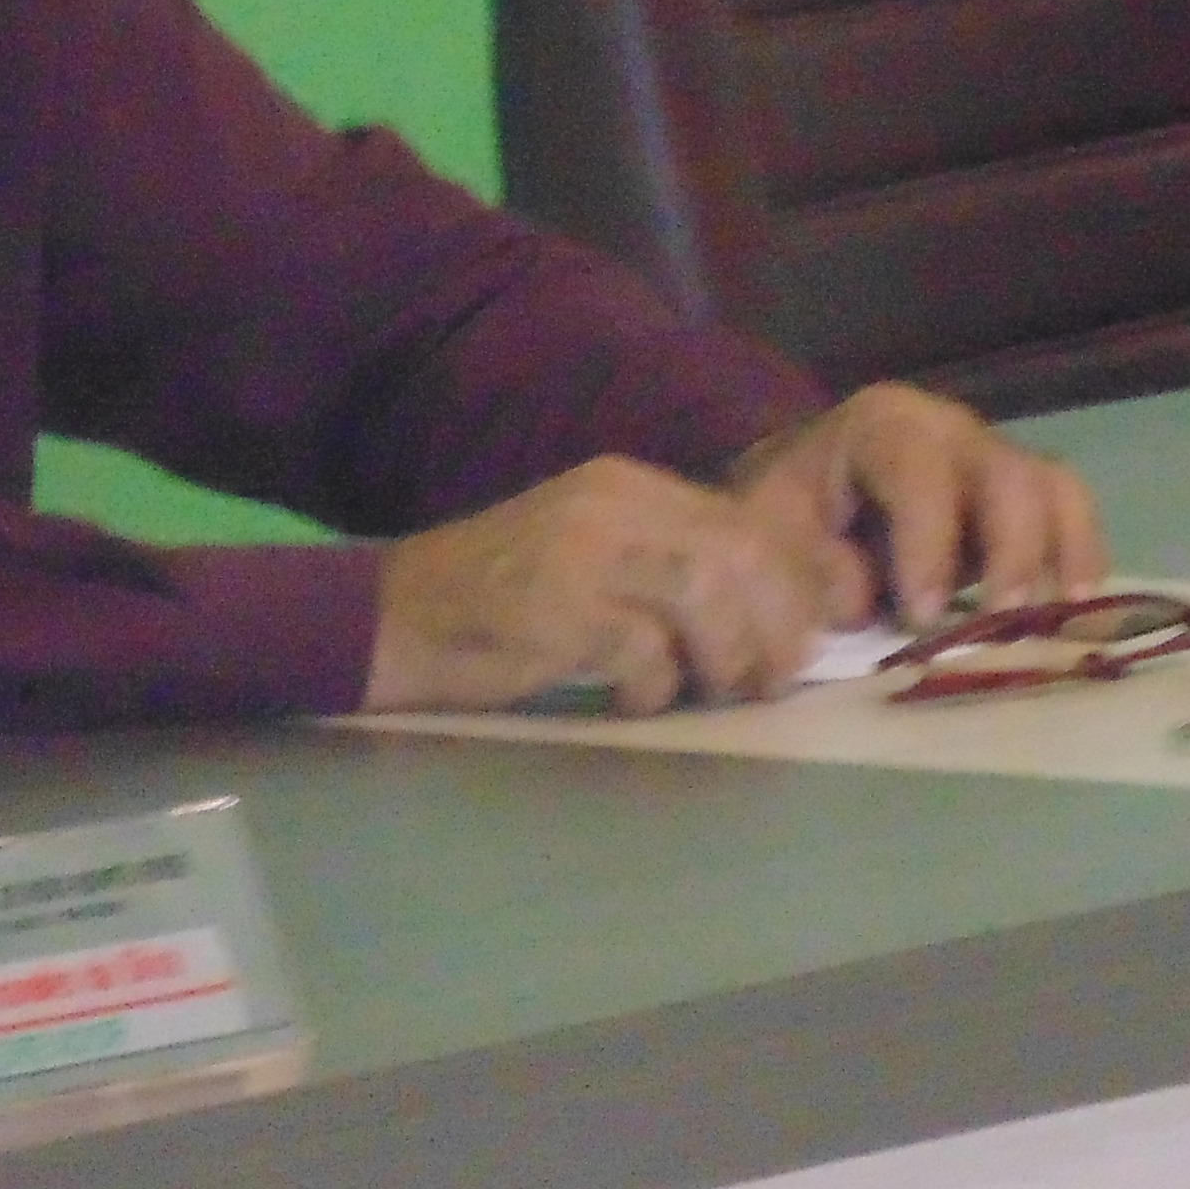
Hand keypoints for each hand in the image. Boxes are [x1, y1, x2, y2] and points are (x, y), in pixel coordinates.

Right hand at [364, 455, 854, 713]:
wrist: (388, 619)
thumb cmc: (501, 607)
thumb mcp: (595, 563)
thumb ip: (670, 571)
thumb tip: (776, 620)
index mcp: (628, 486)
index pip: (746, 519)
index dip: (791, 583)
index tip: (800, 639)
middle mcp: (610, 502)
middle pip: (740, 546)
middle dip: (775, 621)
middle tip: (771, 680)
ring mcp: (579, 550)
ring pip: (705, 588)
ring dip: (726, 653)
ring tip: (713, 691)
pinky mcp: (551, 607)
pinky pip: (641, 648)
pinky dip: (654, 687)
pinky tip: (631, 702)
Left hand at [729, 382, 1108, 631]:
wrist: (800, 508)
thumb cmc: (787, 520)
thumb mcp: (772, 538)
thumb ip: (806, 568)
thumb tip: (864, 601)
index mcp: (882, 428)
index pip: (918, 471)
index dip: (928, 543)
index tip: (922, 617)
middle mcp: (949, 430)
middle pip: (1005, 474)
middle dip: (1011, 550)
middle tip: (1000, 619)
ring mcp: (990, 459)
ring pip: (1052, 487)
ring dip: (1061, 554)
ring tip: (1059, 616)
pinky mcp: (1019, 496)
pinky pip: (1068, 511)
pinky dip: (1080, 558)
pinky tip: (1076, 612)